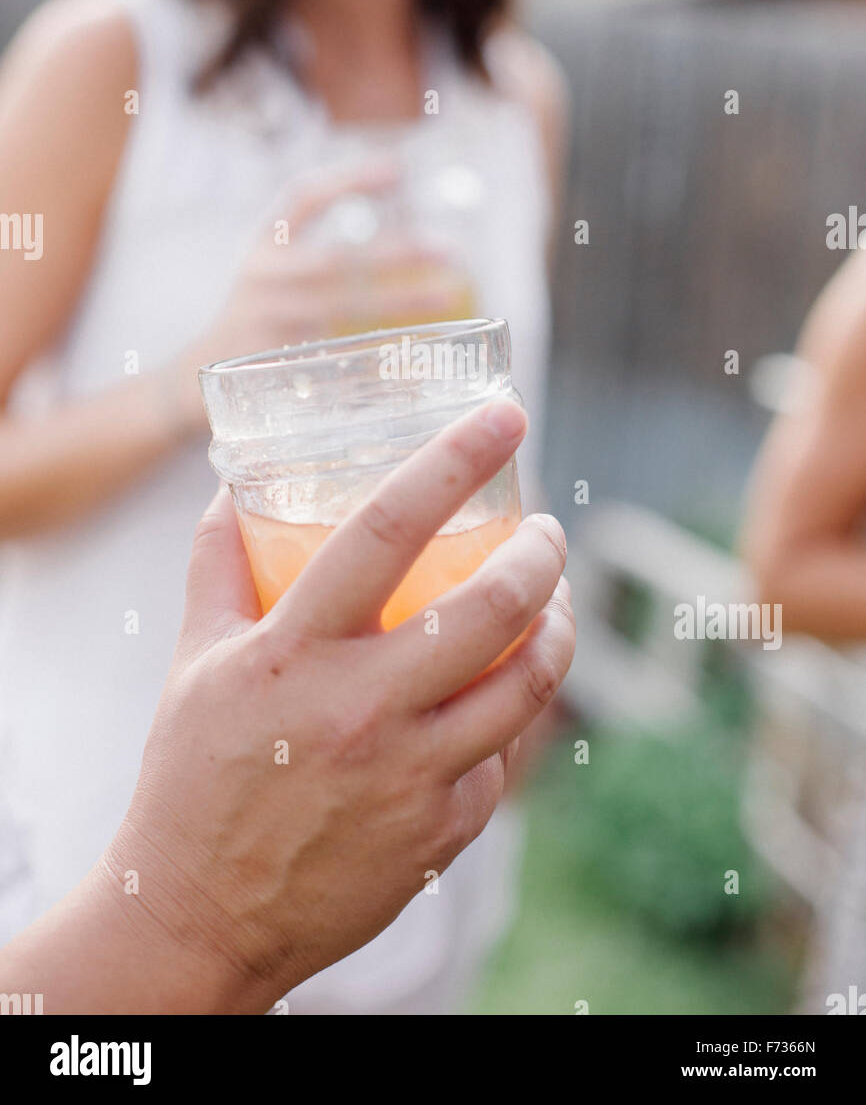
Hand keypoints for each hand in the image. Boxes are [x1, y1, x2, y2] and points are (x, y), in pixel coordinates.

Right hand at [97, 398, 573, 1012]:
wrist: (198, 917)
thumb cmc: (192, 778)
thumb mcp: (194, 660)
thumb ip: (217, 567)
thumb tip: (233, 489)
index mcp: (294, 652)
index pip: (387, 528)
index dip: (455, 459)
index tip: (506, 415)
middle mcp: (361, 709)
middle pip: (492, 607)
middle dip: (542, 555)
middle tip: (548, 533)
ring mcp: (410, 777)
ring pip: (527, 684)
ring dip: (559, 628)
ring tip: (555, 601)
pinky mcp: (442, 832)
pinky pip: (504, 755)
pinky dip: (515, 714)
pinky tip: (506, 692)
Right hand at [175, 162, 470, 424]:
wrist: (194, 380)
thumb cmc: (259, 319)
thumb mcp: (275, 274)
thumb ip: (325, 260)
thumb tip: (407, 246)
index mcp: (262, 247)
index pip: (303, 198)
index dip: (349, 180)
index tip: (399, 170)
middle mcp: (262, 278)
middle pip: (336, 259)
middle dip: (396, 252)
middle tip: (449, 248)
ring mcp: (267, 323)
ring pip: (343, 307)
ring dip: (402, 300)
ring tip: (449, 291)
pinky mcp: (276, 365)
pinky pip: (339, 356)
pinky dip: (382, 354)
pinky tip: (420, 352)